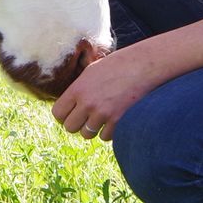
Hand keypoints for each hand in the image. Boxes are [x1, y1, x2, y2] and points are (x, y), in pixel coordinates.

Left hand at [50, 42, 165, 141]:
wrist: (144, 66)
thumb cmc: (118, 65)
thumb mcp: (92, 71)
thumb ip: (79, 89)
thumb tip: (69, 105)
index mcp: (78, 89)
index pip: (58, 113)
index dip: (64, 115)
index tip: (71, 113)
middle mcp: (88, 103)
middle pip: (70, 127)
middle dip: (78, 124)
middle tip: (87, 116)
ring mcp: (103, 114)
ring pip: (87, 134)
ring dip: (93, 128)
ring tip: (102, 116)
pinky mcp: (118, 121)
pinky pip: (105, 136)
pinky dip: (108, 131)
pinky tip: (114, 118)